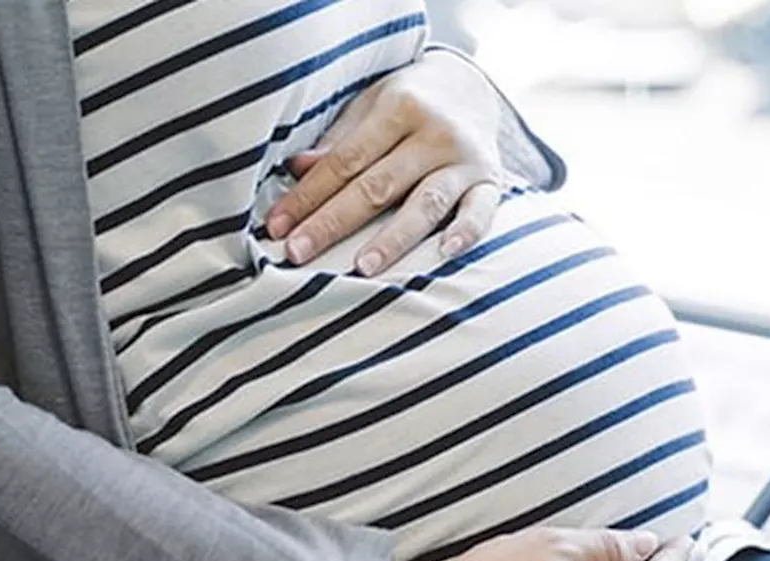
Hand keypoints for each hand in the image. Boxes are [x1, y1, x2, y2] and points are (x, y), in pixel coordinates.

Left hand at [267, 50, 506, 275]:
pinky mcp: (492, 180)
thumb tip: (295, 169)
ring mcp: (465, 159)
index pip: (344, 162)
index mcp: (398, 108)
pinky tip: (445, 252)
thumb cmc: (405, 102)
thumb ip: (337, 142)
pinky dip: (466, 231)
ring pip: (425, 204)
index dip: (307, 196)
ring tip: (363, 267)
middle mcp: (434, 132)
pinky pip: (482, 210)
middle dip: (333, 222)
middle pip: (376, 186)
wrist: (470, 85)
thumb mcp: (368, 107)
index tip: (277, 226)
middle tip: (298, 253)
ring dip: (393, 238)